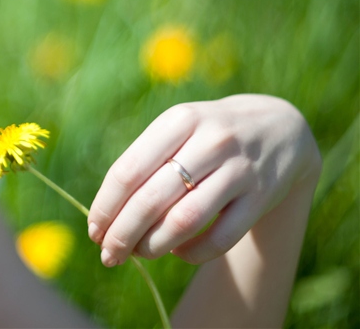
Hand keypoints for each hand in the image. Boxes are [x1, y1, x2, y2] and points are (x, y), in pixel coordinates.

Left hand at [87, 94, 319, 266]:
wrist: (281, 129)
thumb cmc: (208, 135)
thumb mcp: (177, 130)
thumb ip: (143, 164)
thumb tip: (105, 217)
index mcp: (179, 121)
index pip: (128, 171)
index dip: (106, 207)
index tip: (93, 231)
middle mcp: (210, 142)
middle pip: (151, 199)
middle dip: (123, 234)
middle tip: (108, 254)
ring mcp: (239, 170)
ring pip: (184, 220)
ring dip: (153, 245)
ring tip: (138, 254)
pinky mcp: (262, 196)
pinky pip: (221, 237)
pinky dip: (193, 253)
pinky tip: (178, 253)